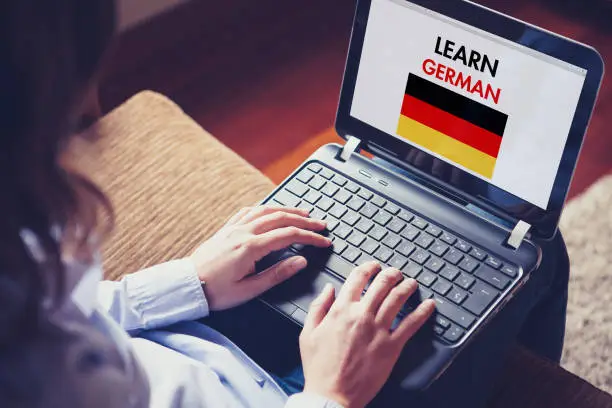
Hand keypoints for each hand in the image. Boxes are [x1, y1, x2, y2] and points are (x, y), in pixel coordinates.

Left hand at [191, 205, 330, 310]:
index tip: (324, 241)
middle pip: (280, 218)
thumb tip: (300, 261)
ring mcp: (233, 228)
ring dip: (287, 209)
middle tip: (321, 224)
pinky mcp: (226, 229)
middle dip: (304, 220)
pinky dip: (265, 208)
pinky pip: (248, 211)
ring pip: (266, 210)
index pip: (289, 235)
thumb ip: (277, 274)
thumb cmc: (216, 292)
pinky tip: (270, 210)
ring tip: (303, 213)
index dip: (310, 237)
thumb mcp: (250, 289)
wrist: (187, 286)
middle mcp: (243, 232)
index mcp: (251, 247)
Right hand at [299, 262, 435, 407]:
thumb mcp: (308, 333)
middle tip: (396, 273)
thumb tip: (328, 289)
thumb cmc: (319, 367)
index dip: (368, 268)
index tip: (373, 266)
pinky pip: (411, 324)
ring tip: (411, 283)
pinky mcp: (391, 346)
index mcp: (341, 310)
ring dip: (407, 286)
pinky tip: (429, 305)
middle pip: (381, 284)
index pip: (357, 278)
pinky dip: (422, 312)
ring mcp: (378, 330)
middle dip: (391, 274)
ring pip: (397, 299)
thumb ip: (318, 307)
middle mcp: (361, 316)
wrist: (332, 394)